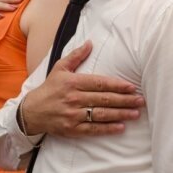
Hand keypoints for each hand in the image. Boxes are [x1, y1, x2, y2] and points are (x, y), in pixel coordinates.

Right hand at [22, 41, 144, 136]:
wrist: (31, 111)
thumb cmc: (49, 88)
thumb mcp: (60, 68)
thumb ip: (76, 56)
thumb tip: (90, 43)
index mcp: (73, 82)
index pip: (99, 84)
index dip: (117, 85)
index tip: (131, 87)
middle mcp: (74, 98)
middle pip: (104, 99)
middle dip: (125, 100)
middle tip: (140, 100)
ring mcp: (73, 115)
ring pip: (101, 115)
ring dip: (121, 114)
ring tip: (135, 113)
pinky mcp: (72, 129)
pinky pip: (93, 129)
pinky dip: (108, 128)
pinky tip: (121, 127)